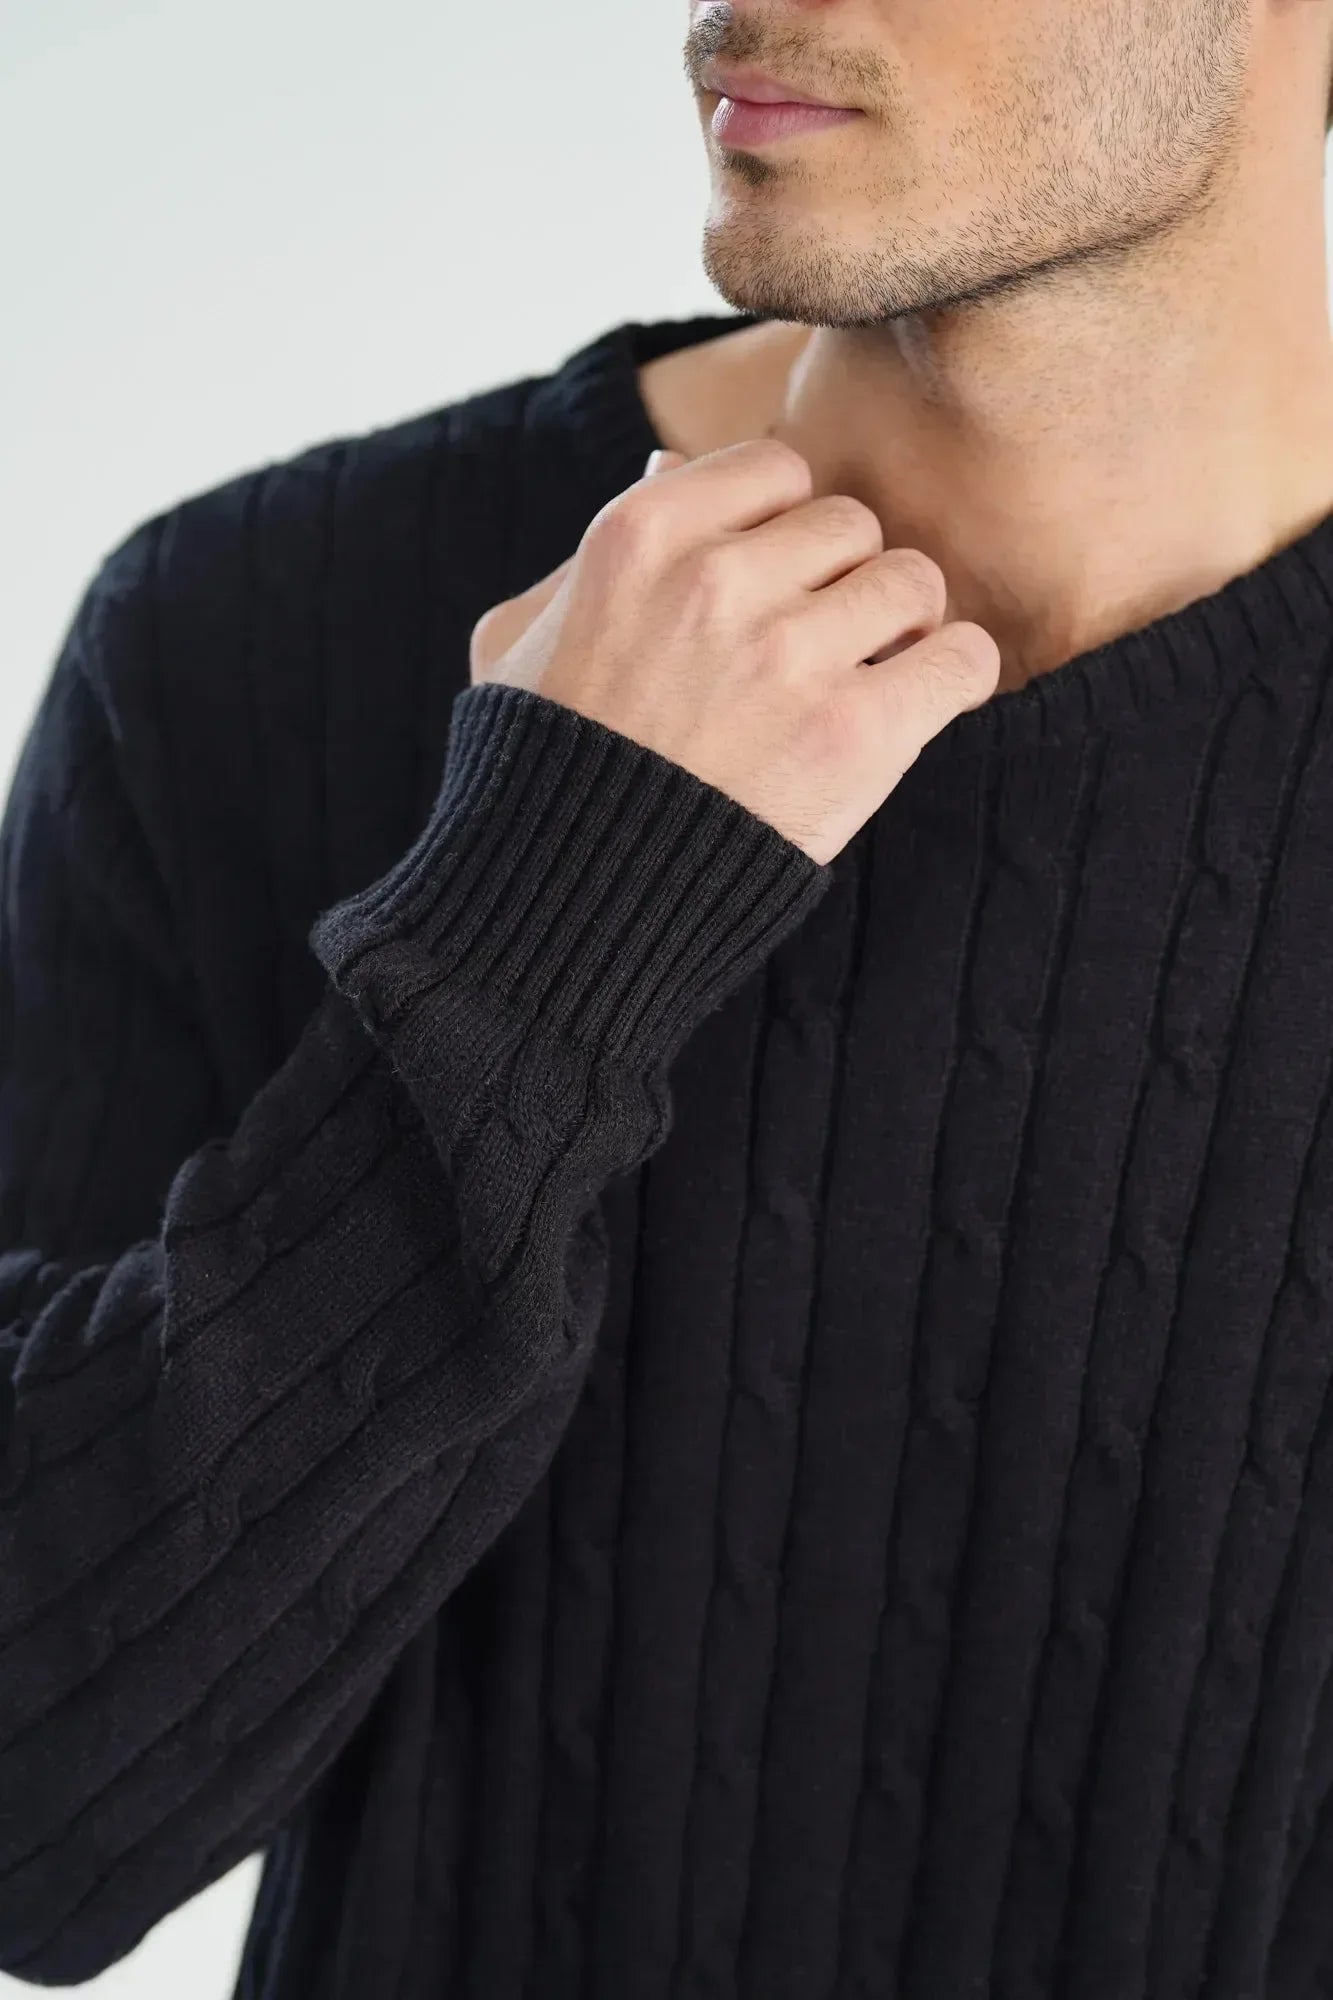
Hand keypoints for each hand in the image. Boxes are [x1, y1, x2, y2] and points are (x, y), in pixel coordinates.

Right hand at [469, 440, 999, 865]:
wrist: (568, 903)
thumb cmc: (542, 770)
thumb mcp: (521, 638)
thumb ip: (595, 547)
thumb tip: (670, 464)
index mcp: (638, 535)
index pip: (776, 469)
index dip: (784, 529)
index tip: (772, 588)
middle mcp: (715, 579)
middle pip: (851, 526)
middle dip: (842, 584)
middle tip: (819, 649)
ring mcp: (787, 654)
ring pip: (914, 583)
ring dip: (901, 630)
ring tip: (864, 680)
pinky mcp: (853, 731)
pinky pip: (963, 658)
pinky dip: (954, 677)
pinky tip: (919, 704)